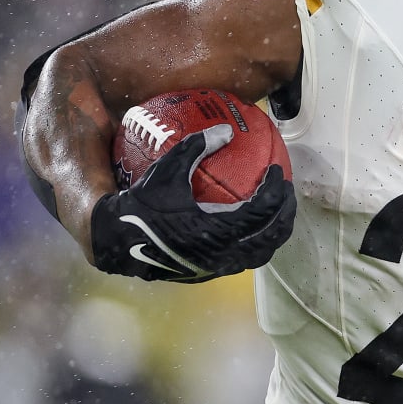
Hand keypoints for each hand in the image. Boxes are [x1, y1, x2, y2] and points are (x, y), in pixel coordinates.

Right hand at [90, 125, 295, 281]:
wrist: (116, 239)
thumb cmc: (142, 202)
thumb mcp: (168, 169)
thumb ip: (197, 147)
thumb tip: (226, 130)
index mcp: (217, 228)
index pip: (263, 209)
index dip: (276, 189)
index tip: (277, 171)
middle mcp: (223, 252)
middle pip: (271, 233)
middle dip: (286, 211)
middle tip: (286, 191)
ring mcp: (217, 266)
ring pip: (261, 252)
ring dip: (274, 231)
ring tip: (278, 211)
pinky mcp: (209, 273)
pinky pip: (244, 260)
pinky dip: (257, 243)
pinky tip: (254, 228)